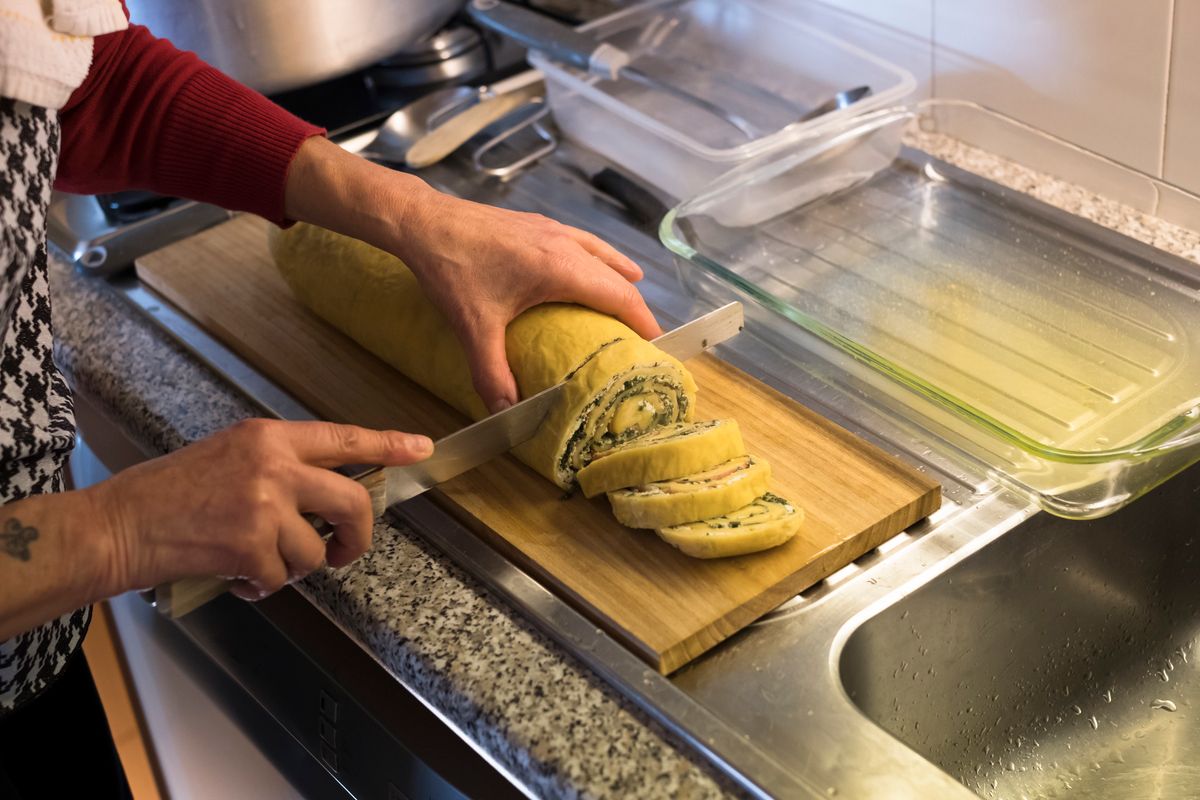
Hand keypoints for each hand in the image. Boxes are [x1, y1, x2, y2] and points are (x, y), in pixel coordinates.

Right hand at [90, 419, 431, 599]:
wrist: (118, 525)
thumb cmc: (169, 493)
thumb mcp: (231, 457)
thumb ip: (281, 468)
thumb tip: (327, 496)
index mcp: (269, 437)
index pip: (343, 438)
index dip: (388, 444)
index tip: (421, 448)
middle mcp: (274, 466)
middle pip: (351, 501)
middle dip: (355, 535)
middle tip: (342, 551)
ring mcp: (264, 506)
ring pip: (314, 551)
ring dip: (291, 567)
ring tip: (254, 559)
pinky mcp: (250, 546)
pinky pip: (280, 578)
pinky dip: (261, 587)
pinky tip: (234, 575)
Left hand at [283, 136, 662, 414]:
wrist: (423, 222)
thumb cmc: (452, 269)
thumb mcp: (474, 328)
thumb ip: (492, 373)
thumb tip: (506, 413)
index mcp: (562, 268)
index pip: (620, 297)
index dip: (643, 321)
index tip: (655, 344)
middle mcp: (565, 245)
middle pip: (616, 277)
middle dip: (634, 304)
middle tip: (641, 334)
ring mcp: (551, 229)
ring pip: (600, 253)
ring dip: (618, 275)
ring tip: (631, 293)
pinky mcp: (535, 223)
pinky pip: (581, 242)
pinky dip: (596, 257)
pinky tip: (588, 263)